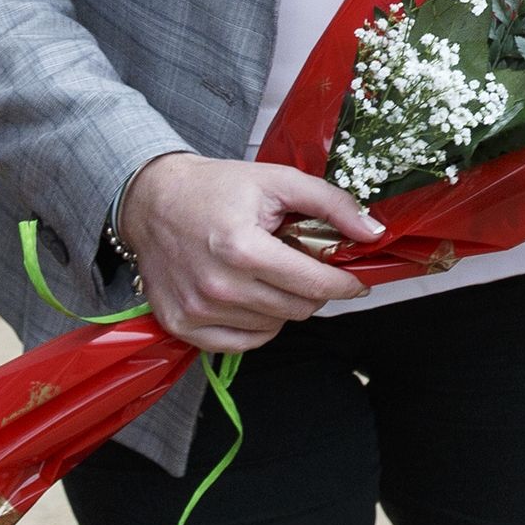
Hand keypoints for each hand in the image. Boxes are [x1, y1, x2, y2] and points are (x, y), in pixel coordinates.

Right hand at [120, 151, 377, 351]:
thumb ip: (331, 204)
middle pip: (297, 308)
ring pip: (273, 326)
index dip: (345, 284)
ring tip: (271, 273)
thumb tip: (372, 232)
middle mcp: (218, 286)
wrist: (152, 200)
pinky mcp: (181, 324)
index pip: (314, 284)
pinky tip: (255, 297)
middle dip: (314, 289)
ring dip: (284, 304)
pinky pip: (241, 343)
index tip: (357, 282)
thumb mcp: (279, 181)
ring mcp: (196, 310)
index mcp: (243, 248)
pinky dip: (258, 325)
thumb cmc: (216, 188)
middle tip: (305, 265)